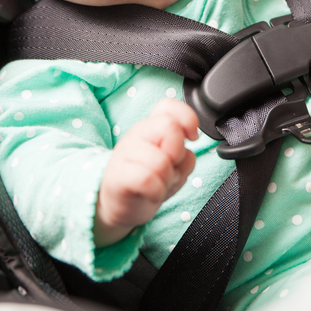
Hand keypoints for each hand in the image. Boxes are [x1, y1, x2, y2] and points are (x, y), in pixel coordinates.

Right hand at [94, 99, 198, 246]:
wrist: (120, 205)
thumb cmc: (150, 181)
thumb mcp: (173, 162)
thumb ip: (183, 148)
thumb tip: (188, 146)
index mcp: (152, 126)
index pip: (168, 105)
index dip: (187, 118)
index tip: (191, 138)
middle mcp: (137, 133)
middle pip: (169, 127)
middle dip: (178, 153)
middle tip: (170, 167)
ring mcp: (125, 153)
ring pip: (162, 161)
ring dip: (168, 178)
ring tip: (159, 183)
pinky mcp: (119, 176)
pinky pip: (149, 180)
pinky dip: (157, 191)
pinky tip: (151, 193)